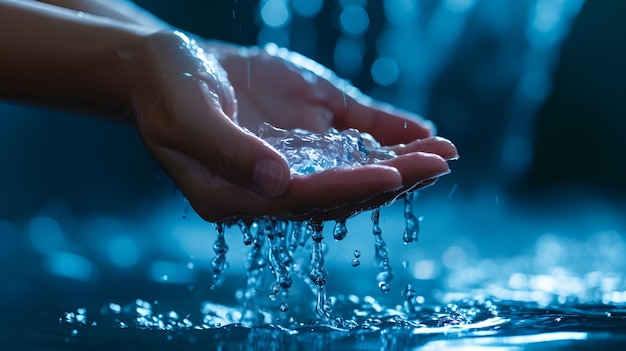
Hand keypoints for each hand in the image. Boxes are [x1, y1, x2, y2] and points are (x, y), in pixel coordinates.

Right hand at [130, 32, 456, 221]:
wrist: (165, 63)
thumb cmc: (166, 85)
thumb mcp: (186, 115)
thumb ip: (229, 151)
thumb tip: (279, 183)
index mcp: (233, 196)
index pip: (300, 200)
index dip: (347, 189)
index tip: (393, 176)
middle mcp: (267, 188)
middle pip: (336, 193)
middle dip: (389, 181)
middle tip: (438, 164)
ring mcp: (289, 164)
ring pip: (351, 172)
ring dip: (398, 166)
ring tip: (443, 154)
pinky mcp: (303, 137)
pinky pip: (349, 141)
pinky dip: (385, 139)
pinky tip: (421, 135)